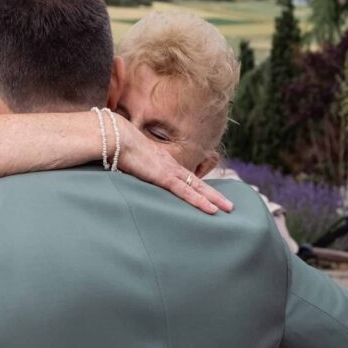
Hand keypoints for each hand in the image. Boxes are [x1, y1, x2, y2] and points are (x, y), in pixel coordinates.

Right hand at [116, 119, 232, 214]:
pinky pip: (186, 192)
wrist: (118, 138)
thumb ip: (137, 168)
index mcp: (164, 162)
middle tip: (229, 205)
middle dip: (214, 194)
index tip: (209, 196)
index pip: (185, 177)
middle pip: (197, 183)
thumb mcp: (131, 161)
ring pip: (197, 188)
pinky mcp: (165, 178)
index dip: (198, 187)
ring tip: (228, 208)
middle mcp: (171, 166)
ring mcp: (170, 172)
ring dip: (214, 199)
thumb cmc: (120, 147)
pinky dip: (200, 201)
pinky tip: (211, 209)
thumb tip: (131, 173)